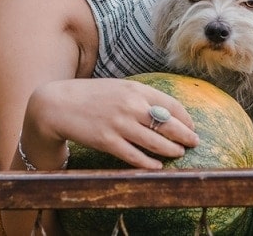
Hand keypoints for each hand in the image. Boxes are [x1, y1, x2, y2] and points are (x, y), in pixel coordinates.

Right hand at [24, 78, 199, 168]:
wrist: (58, 105)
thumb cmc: (92, 96)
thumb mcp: (119, 87)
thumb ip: (141, 96)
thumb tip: (166, 110)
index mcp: (135, 89)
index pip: (171, 104)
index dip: (185, 118)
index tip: (191, 126)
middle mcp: (130, 105)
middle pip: (169, 124)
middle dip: (185, 136)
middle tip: (194, 143)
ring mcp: (119, 124)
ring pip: (155, 142)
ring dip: (171, 150)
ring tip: (179, 154)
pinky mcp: (107, 141)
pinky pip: (134, 156)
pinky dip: (149, 163)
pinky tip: (157, 166)